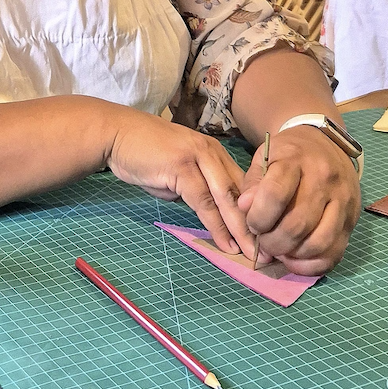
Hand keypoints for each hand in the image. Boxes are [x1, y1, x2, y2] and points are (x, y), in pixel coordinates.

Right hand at [107, 112, 256, 257]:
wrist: (116, 134)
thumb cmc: (143, 153)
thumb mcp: (176, 171)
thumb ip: (195, 189)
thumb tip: (208, 212)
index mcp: (214, 152)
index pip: (243, 185)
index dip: (255, 212)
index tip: (265, 237)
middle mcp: (211, 152)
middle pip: (241, 192)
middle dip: (257, 224)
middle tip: (270, 252)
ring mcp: (197, 157)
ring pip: (226, 198)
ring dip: (241, 229)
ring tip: (253, 254)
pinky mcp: (181, 167)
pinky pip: (204, 202)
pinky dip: (216, 225)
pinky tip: (225, 243)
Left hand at [238, 125, 361, 274]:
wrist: (325, 144)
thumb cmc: (288, 154)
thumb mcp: (264, 157)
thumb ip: (252, 182)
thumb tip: (244, 208)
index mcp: (296, 161)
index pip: (275, 195)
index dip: (258, 217)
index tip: (252, 224)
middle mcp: (324, 180)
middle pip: (297, 225)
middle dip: (273, 242)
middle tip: (263, 242)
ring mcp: (343, 201)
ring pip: (319, 242)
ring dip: (293, 255)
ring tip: (278, 250)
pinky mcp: (353, 219)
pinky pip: (336, 252)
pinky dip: (313, 265)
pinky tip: (295, 259)